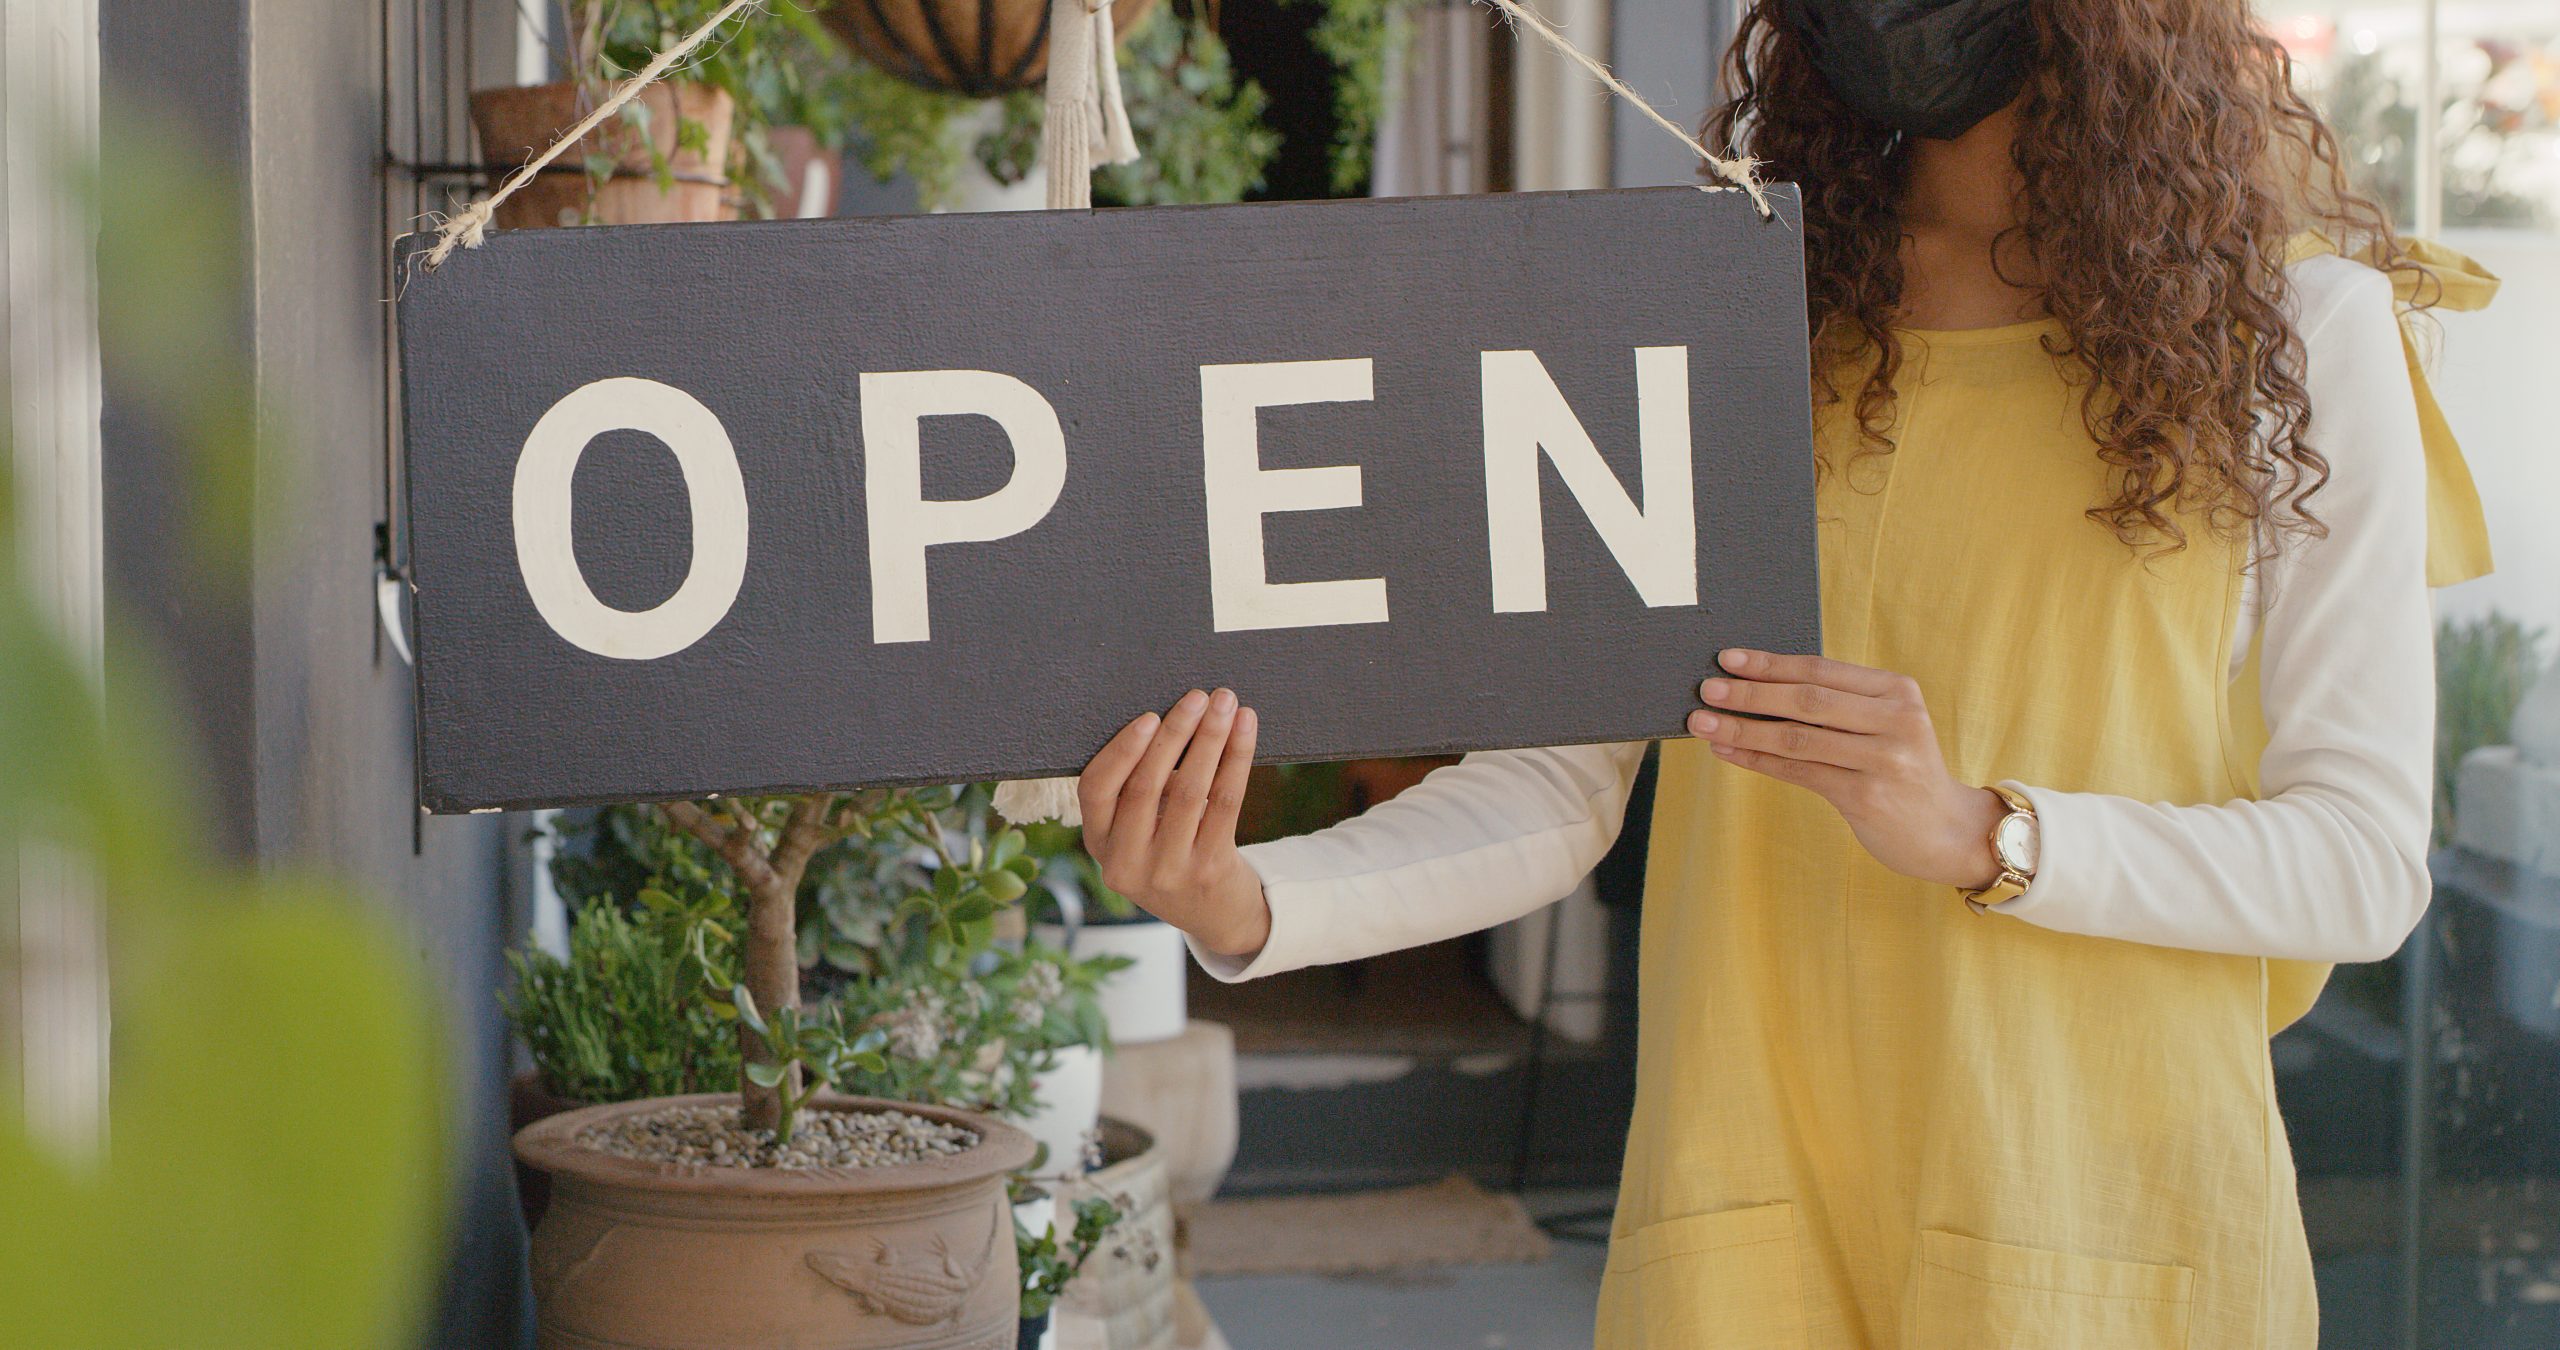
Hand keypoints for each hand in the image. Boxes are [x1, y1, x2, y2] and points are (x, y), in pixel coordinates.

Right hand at [1078, 688, 1272, 957]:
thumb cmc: (1173, 852)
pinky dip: (1236, 759)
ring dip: (1209, 739)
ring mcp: (1168, 870)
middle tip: (1198, 697)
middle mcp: (1126, 862)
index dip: (1121, 750)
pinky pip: (1224, 803)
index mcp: (1099, 844)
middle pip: (1145, 786)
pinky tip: (1245, 730)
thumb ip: (1139, 788)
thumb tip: (1168, 715)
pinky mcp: (1209, 870)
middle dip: (1174, 734)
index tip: (1149, 715)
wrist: (1216, 915)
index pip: (1096, 789)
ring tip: (1225, 703)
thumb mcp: (1138, 833)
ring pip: (1189, 791)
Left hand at [1687, 649, 2006, 890]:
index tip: (1728, 659)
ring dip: (1744, 729)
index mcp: (1897, 691)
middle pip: (1808, 700)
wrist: (1949, 831)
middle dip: (1750, 694)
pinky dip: (1758, 760)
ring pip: (1798, 738)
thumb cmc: (1901, 769)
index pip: (1822, 669)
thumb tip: (1756, 687)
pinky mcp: (1867, 797)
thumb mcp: (1885, 725)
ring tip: (1703, 722)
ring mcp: (1884, 760)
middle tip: (1706, 689)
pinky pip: (1799, 773)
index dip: (1771, 664)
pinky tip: (1728, 751)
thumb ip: (1837, 705)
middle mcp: (1896, 719)